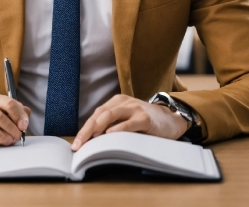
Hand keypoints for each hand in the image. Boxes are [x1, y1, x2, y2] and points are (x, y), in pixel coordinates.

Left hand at [71, 94, 187, 150]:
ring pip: (111, 115)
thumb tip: (92, 141)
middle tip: (78, 145)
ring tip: (88, 141)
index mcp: (117, 102)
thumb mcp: (128, 119)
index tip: (76, 144)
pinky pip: (129, 123)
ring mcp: (134, 108)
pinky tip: (110, 135)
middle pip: (100, 114)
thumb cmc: (146, 121)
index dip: (84, 129)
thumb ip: (113, 124)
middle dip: (87, 130)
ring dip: (97, 128)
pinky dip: (118, 129)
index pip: (96, 114)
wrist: (171, 118)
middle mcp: (124, 102)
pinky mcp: (145, 118)